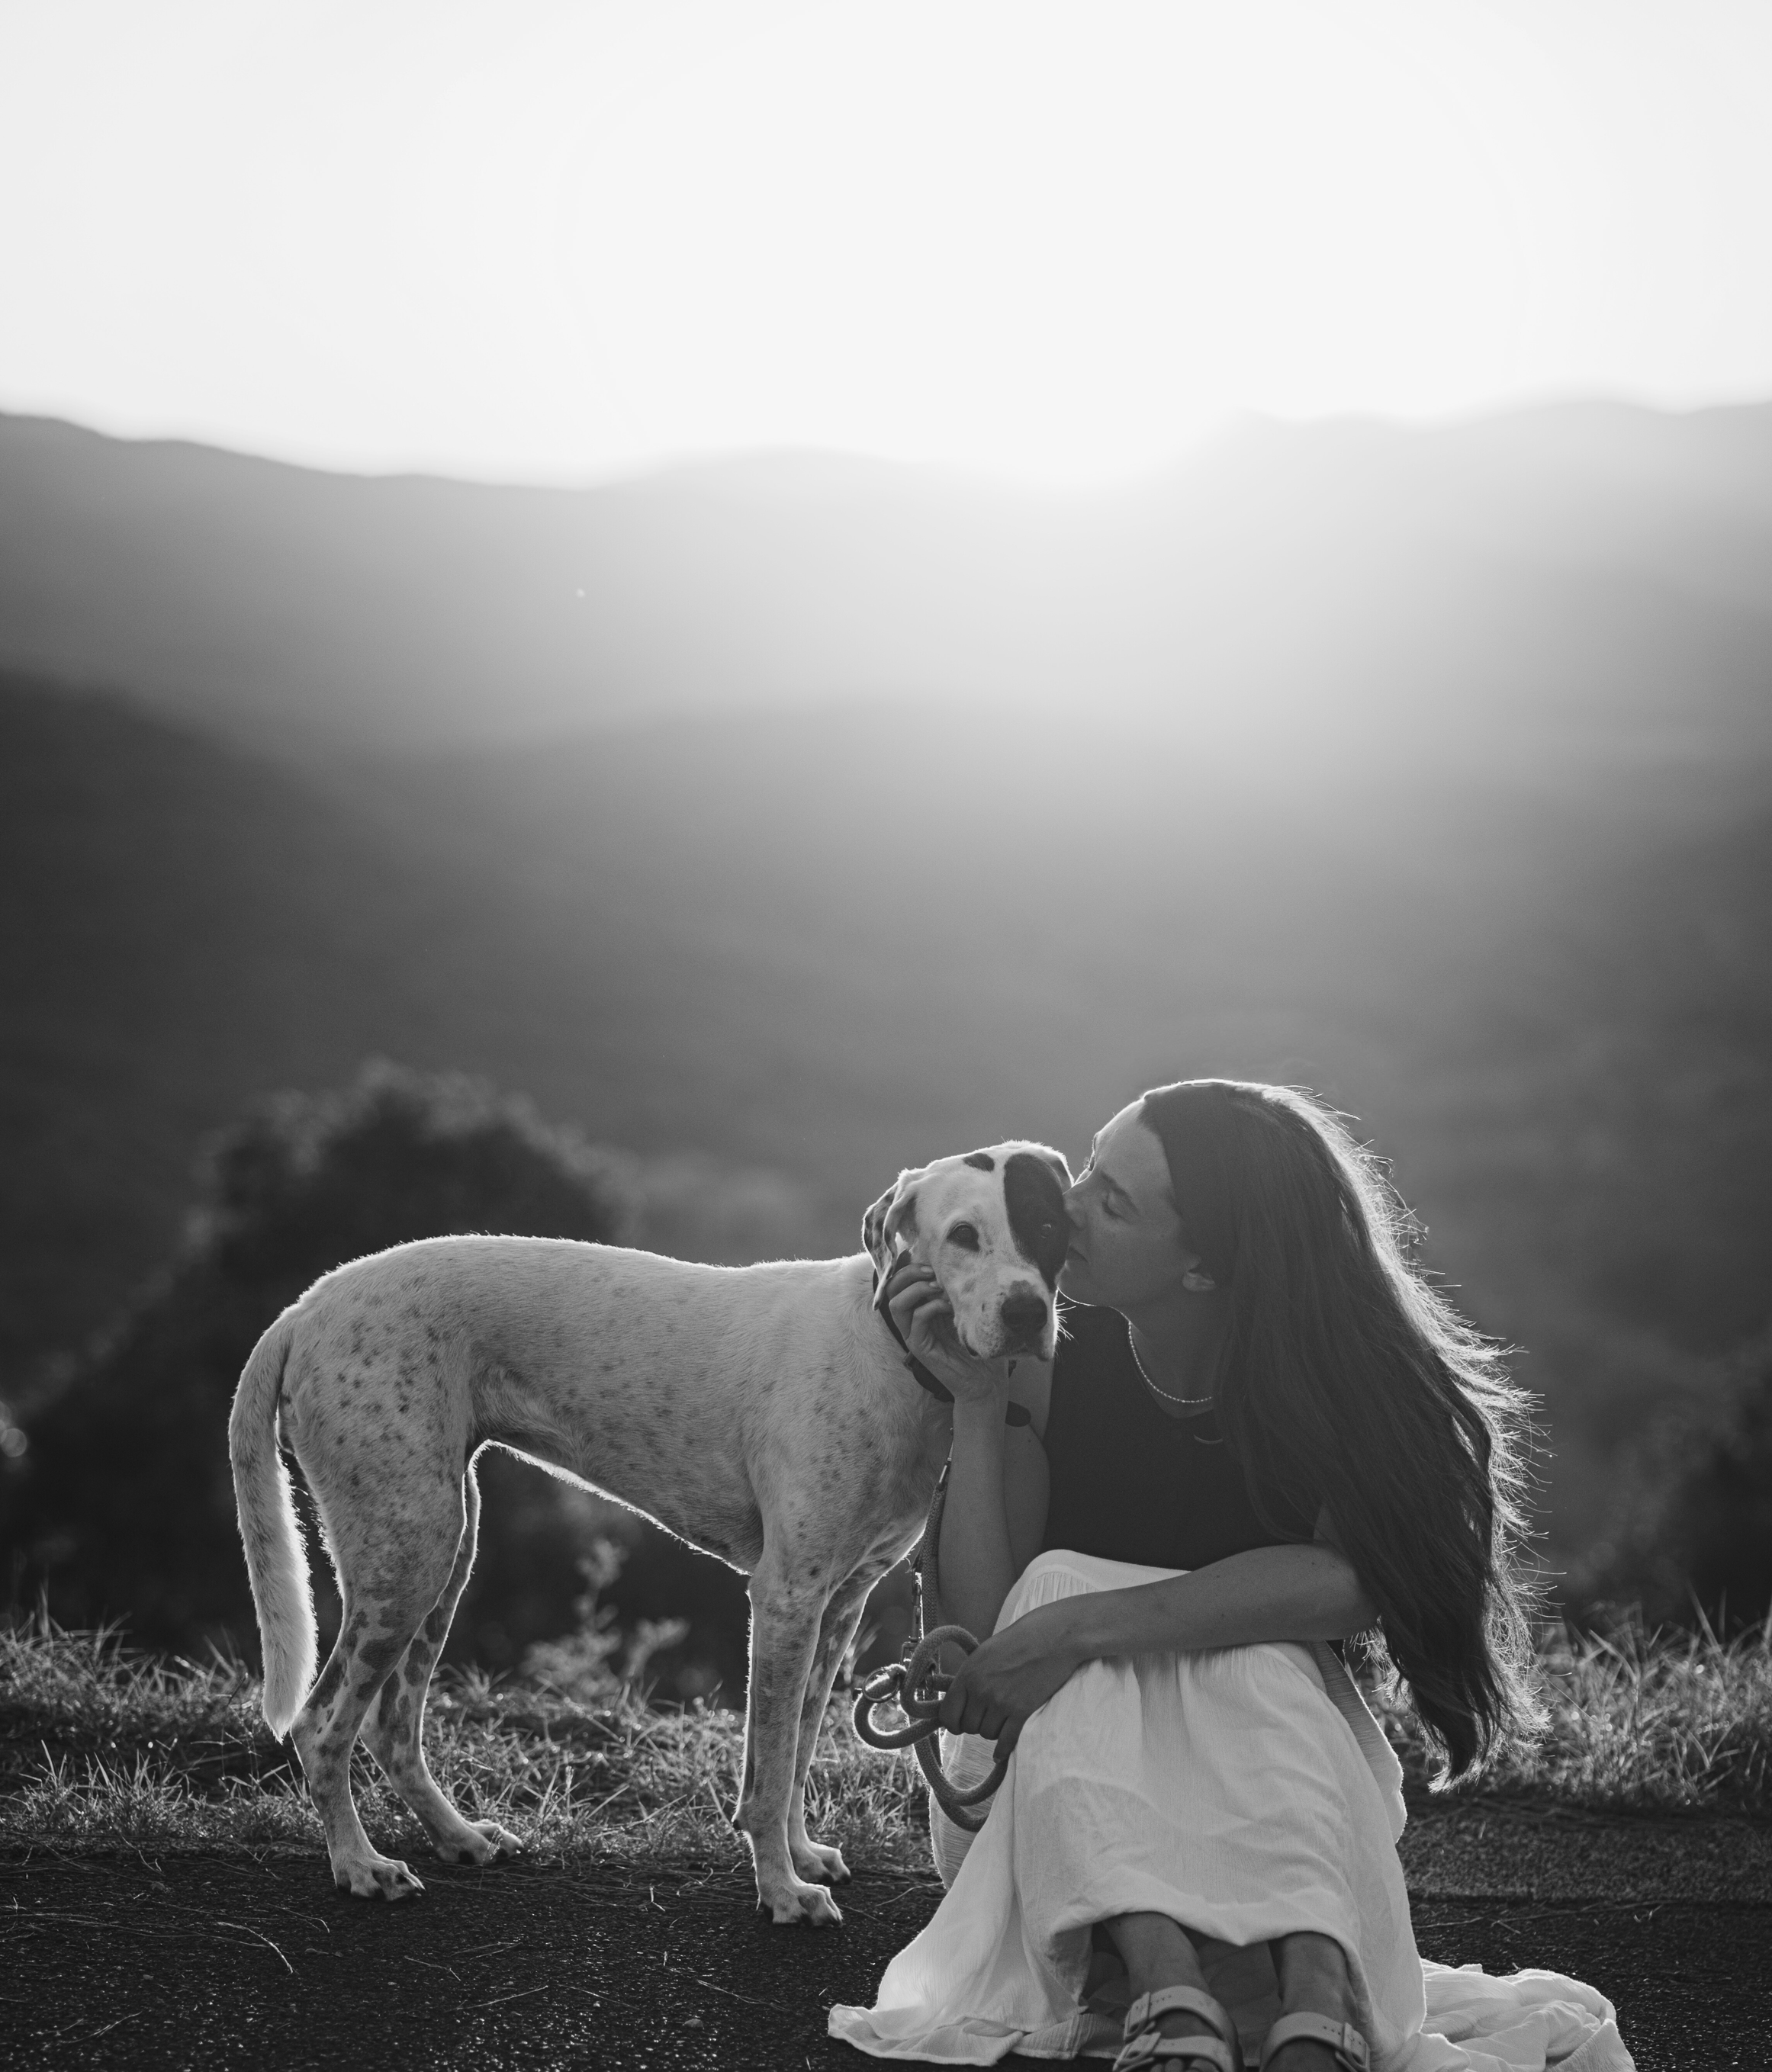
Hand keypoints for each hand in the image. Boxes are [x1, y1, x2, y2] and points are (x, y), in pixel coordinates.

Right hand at [883, 1260, 1006, 1409]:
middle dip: (909, 1273)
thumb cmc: (979, 1343)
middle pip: (892, 1288)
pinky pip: (915, 1320)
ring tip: (938, 1287)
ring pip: (896, 1303)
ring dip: (917, 1289)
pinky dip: (930, 1307)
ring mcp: (914, 1334)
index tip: (932, 1259)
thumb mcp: (967, 1310)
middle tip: (933, 1271)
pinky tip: (948, 1306)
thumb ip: (958, 1289)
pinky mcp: (920, 1348)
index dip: (909, 1265)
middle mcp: (912, 1320)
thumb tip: (961, 1261)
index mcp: (920, 1307)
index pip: (900, 1280)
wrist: (985, 1380)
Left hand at [937, 1600, 1083, 1763]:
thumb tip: (961, 1700)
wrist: (1053, 1637)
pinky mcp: (1022, 1712)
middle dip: (976, 1724)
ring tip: (1002, 1719)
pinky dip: (1003, 1749)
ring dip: (993, 1731)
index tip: (960, 1724)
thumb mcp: (985, 1652)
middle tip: (988, 1716)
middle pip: (969, 1727)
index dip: (953, 1723)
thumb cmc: (1020, 1640)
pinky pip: (1006, 1741)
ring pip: (987, 1734)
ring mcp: (1001, 1702)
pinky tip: (1001, 1752)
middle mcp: (981, 1690)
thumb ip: (971, 1676)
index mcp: (968, 1674)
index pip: (948, 1714)